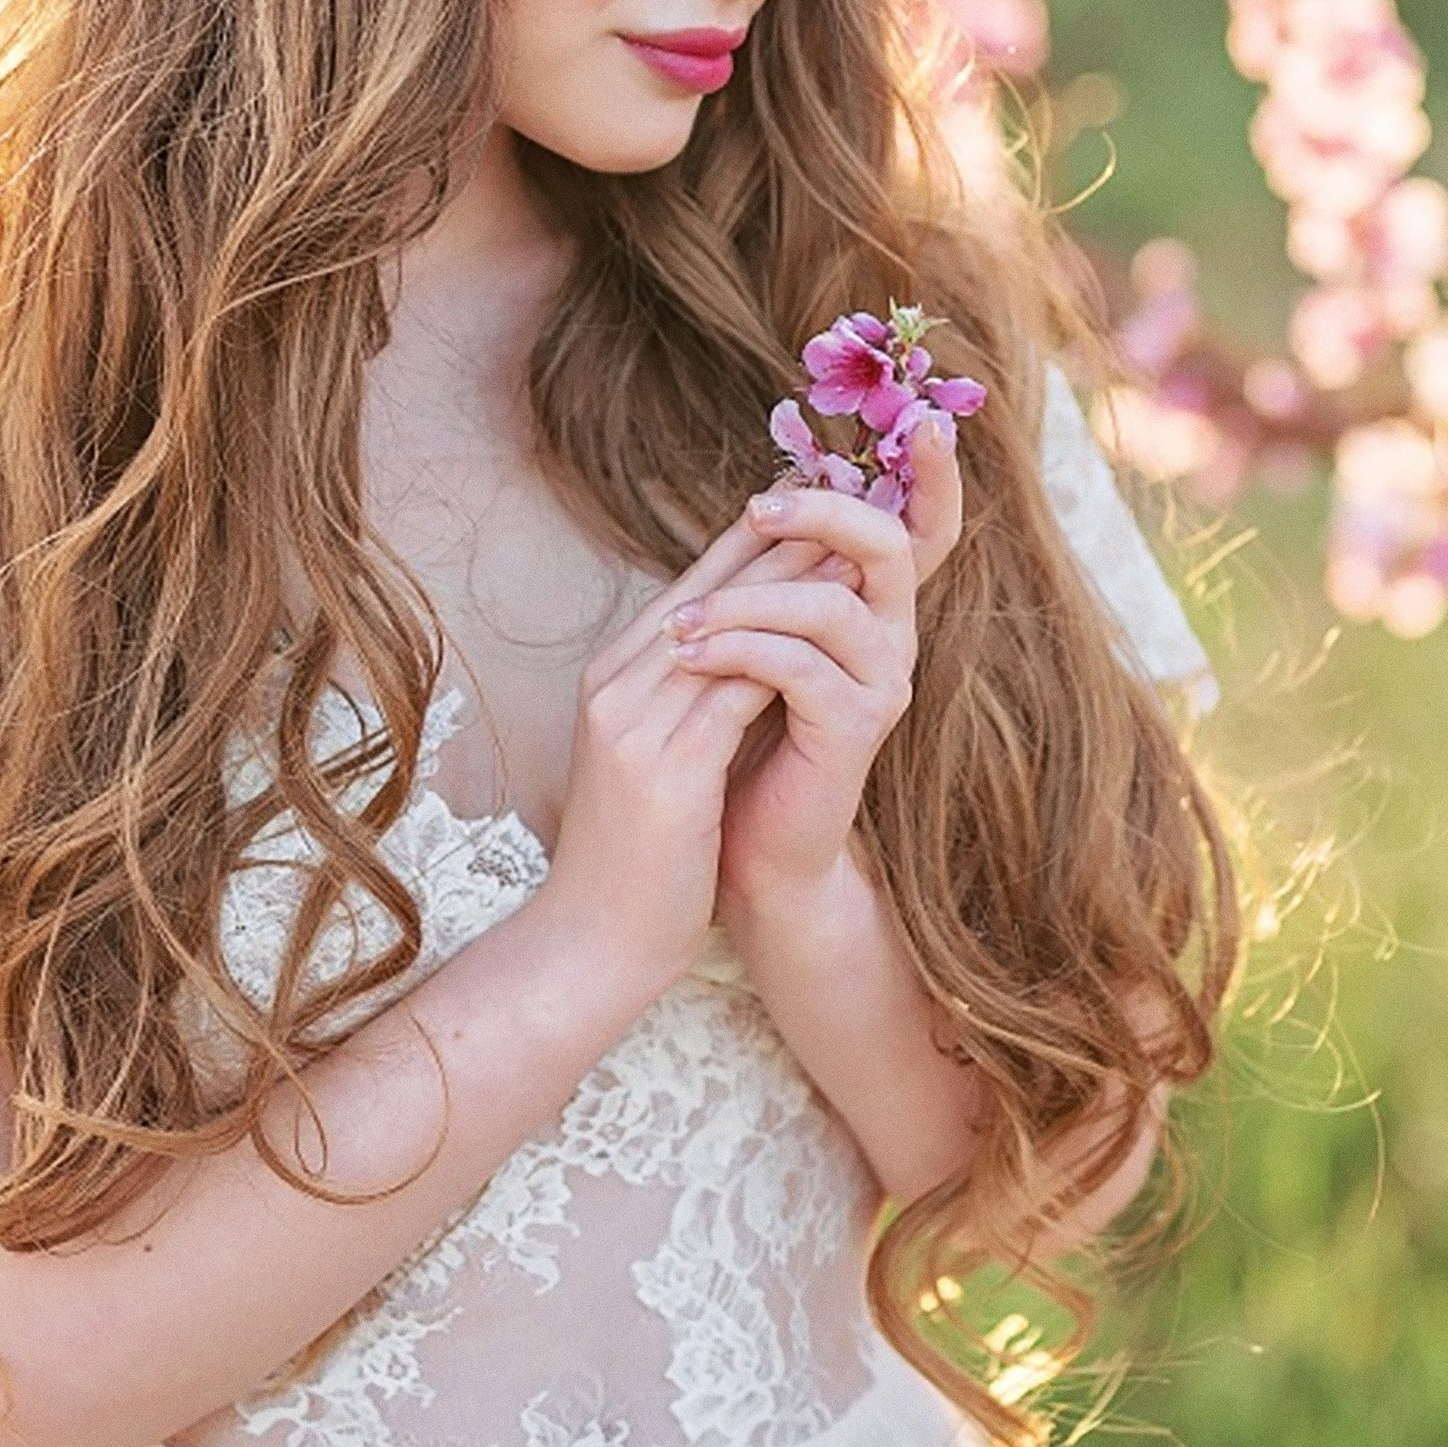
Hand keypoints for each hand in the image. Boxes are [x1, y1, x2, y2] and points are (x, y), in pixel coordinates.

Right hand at [538, 509, 800, 1002]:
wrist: (593, 942)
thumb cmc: (635, 857)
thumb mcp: (656, 759)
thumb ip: (689, 699)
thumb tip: (753, 652)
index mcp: (612, 679)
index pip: (689, 590)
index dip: (750, 545)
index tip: (809, 511)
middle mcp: (615, 687)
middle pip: (707, 593)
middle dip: (777, 546)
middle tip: (842, 505)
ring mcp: (633, 725)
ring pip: (724, 631)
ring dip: (792, 589)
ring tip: (854, 556)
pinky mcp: (664, 771)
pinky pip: (734, 694)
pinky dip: (785, 657)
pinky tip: (834, 638)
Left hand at [665, 419, 964, 907]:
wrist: (736, 845)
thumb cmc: (736, 734)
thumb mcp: (750, 642)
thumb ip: (767, 580)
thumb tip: (760, 501)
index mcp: (870, 607)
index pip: (921, 528)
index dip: (935, 477)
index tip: (930, 421)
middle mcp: (891, 638)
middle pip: (887, 544)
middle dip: (823, 511)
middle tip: (758, 507)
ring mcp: (878, 686)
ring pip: (828, 605)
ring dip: (743, 601)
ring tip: (677, 625)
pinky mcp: (854, 732)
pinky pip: (799, 667)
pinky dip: (736, 652)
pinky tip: (686, 656)